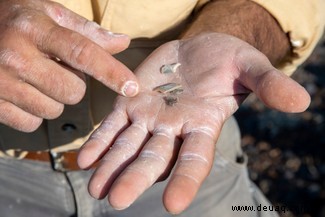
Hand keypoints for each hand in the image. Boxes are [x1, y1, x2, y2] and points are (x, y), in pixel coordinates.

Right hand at [0, 0, 137, 131]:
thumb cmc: (17, 20)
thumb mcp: (50, 14)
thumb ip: (87, 31)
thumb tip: (123, 42)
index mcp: (35, 28)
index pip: (82, 52)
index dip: (110, 72)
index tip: (133, 87)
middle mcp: (15, 56)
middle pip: (73, 91)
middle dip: (73, 84)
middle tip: (57, 68)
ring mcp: (0, 83)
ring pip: (54, 110)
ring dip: (54, 99)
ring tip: (37, 78)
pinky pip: (32, 124)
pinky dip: (34, 113)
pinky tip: (24, 93)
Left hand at [78, 33, 309, 213]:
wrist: (198, 49)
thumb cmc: (228, 60)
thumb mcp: (250, 67)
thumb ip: (269, 84)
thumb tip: (301, 101)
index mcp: (202, 125)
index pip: (195, 159)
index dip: (185, 180)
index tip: (173, 205)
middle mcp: (173, 129)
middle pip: (154, 158)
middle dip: (136, 178)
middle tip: (117, 201)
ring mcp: (149, 117)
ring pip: (128, 146)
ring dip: (111, 167)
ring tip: (96, 188)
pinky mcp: (130, 103)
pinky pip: (113, 125)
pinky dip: (99, 142)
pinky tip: (84, 158)